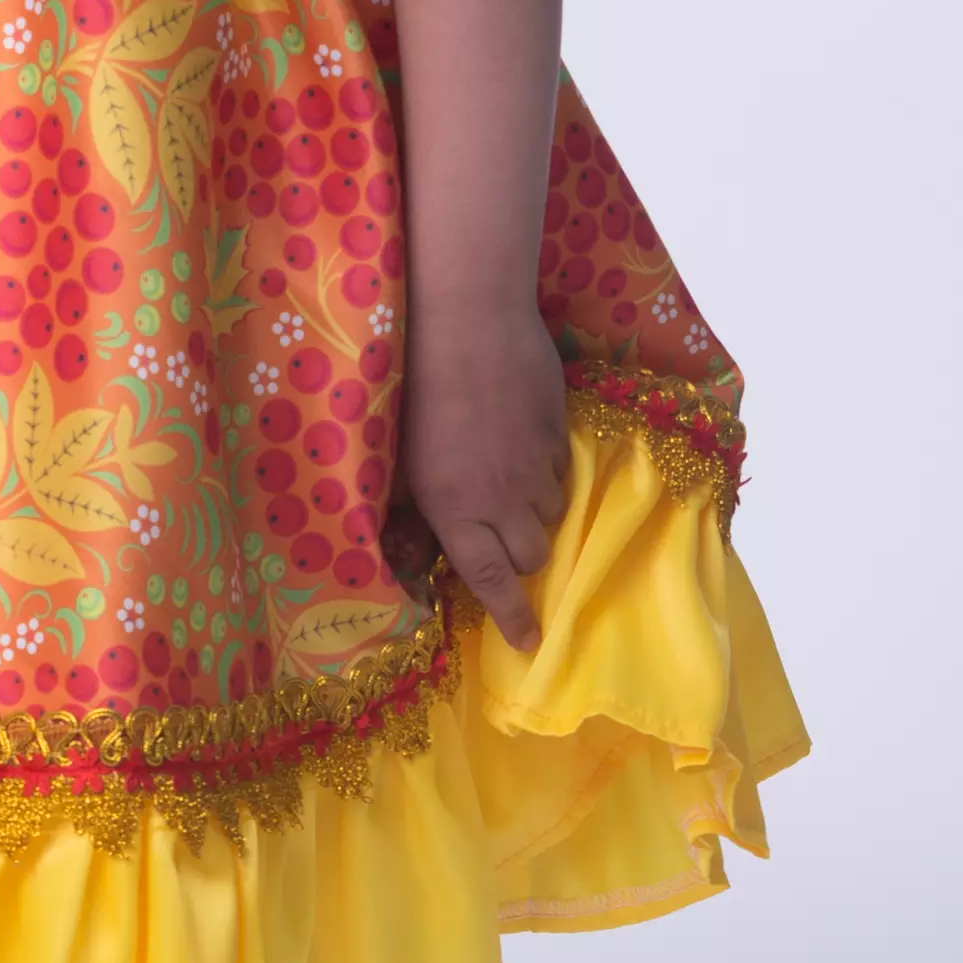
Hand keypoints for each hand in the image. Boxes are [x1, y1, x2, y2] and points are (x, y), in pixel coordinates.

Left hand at [393, 300, 572, 653]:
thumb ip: (412, 502)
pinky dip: (548, 473)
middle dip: (520, 559)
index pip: (490, 579)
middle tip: (504, 542)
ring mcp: (537, 465)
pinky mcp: (559, 432)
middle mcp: (502, 498)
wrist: (468, 320)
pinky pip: (563, 471)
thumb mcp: (399, 455)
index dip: (512, 616)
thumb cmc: (416, 385)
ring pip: (552, 514)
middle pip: (531, 556)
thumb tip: (415, 537)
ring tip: (510, 485)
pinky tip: (524, 445)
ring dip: (534, 513)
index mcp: (455, 510)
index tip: (529, 642)